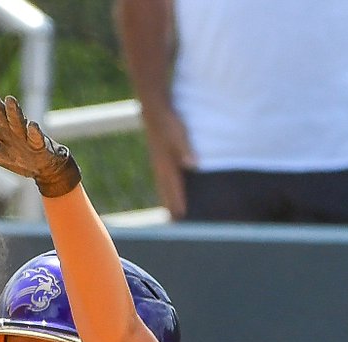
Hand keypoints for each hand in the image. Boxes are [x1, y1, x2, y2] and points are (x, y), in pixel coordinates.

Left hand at [0, 84, 80, 197]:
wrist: (42, 167)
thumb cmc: (16, 157)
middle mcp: (10, 127)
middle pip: (0, 112)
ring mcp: (25, 134)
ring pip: (18, 121)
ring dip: (14, 111)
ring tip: (10, 99)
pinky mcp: (39, 144)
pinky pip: (36, 137)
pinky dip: (34, 132)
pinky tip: (32, 125)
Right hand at [140, 104, 194, 218]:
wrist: (154, 111)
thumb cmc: (169, 123)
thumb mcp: (179, 135)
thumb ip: (186, 150)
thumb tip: (193, 165)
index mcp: (167, 166)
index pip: (174, 190)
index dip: (179, 204)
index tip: (183, 219)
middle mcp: (161, 169)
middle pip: (166, 194)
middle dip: (172, 208)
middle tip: (177, 225)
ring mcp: (159, 165)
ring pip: (164, 189)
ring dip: (168, 201)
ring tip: (172, 215)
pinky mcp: (160, 161)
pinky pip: (164, 181)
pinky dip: (167, 191)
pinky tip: (169, 192)